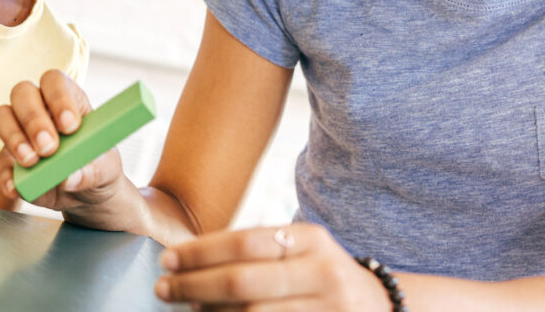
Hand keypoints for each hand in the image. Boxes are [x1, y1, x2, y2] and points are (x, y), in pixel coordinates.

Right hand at [0, 69, 125, 212]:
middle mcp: (40, 110)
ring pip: (2, 117)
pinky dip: (6, 174)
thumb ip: (92, 171)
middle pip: (23, 93)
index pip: (55, 82)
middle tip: (48, 147)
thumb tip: (68, 177)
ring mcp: (20, 132)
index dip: (59, 98)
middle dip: (33, 119)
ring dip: (14, 138)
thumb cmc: (98, 167)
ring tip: (32, 162)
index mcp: (68, 100)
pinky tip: (17, 187)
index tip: (70, 126)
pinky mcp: (9, 160)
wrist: (87, 195)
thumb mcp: (107, 169)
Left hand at [155, 223, 391, 310]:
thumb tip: (188, 263)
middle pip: (244, 281)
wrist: (382, 308)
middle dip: (195, 286)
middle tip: (162, 289)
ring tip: (186, 310)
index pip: (244, 242)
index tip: (167, 260)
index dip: (200, 252)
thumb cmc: (320, 277)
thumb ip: (255, 253)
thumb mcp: (298, 251)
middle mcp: (323, 272)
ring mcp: (330, 311)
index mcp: (309, 240)